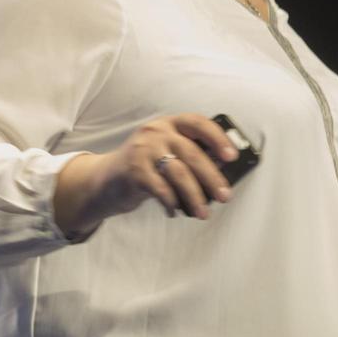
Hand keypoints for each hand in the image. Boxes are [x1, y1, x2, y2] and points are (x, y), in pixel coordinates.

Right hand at [54, 113, 239, 234]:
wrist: (105, 179)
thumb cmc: (147, 166)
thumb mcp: (167, 152)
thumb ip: (191, 155)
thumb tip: (223, 169)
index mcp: (170, 123)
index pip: (199, 123)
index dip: (218, 138)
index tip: (232, 156)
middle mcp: (157, 131)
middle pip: (192, 153)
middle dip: (212, 177)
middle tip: (226, 196)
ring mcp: (144, 149)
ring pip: (179, 173)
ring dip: (195, 196)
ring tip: (204, 213)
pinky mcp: (134, 170)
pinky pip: (161, 189)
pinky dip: (172, 203)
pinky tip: (175, 211)